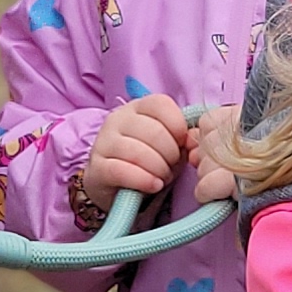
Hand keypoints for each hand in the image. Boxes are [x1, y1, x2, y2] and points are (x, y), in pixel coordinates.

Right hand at [72, 94, 194, 224]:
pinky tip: (153, 185)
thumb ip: (183, 138)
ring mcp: (104, 141)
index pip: (161, 105)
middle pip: (154, 132)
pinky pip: (123, 171)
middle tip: (171, 167)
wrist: (118, 186)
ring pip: (139, 152)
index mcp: (137, 107)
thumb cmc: (149, 160)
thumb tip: (194, 141)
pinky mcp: (97, 166)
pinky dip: (144, 180)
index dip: (178, 127)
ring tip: (161, 178)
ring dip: (159, 170)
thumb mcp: (169, 146)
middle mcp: (118, 119)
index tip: (181, 144)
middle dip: (171, 155)